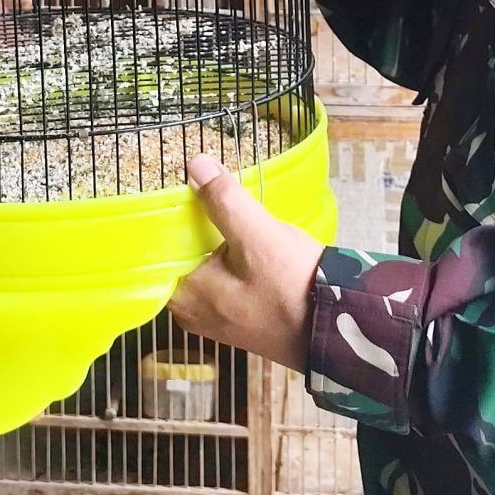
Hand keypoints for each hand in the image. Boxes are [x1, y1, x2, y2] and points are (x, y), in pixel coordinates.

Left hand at [169, 154, 320, 370]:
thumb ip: (224, 200)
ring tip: (223, 203)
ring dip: (212, 237)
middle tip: (202, 185)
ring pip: (202, 263)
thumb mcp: (258, 235)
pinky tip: (242, 235)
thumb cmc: (293, 288)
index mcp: (184, 295)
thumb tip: (195, 164)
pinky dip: (227, 254)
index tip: (172, 185)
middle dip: (191, 222)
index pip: (156, 248)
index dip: (166, 215)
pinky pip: (221, 276)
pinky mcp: (238, 314)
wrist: (338, 330)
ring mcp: (215, 316)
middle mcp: (191, 311)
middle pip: (180, 254)